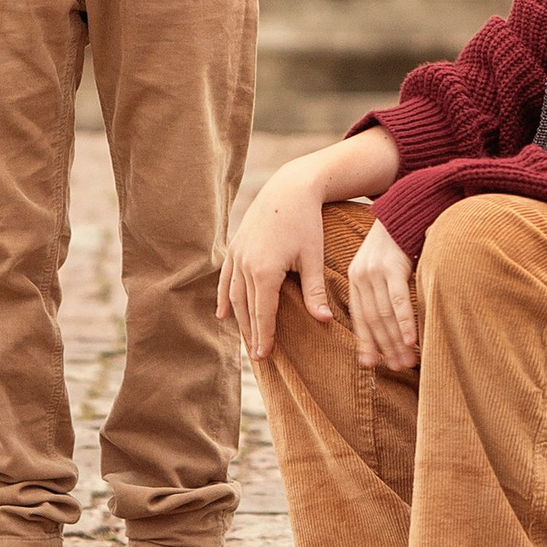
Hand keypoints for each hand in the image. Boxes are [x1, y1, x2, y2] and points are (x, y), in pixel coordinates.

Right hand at [216, 157, 336, 361]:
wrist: (289, 188)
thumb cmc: (306, 222)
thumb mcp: (312, 258)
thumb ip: (314, 292)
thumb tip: (325, 321)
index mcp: (264, 271)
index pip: (263, 313)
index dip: (264, 336)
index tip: (265, 357)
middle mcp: (245, 265)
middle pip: (246, 308)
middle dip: (252, 334)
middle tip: (258, 358)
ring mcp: (237, 255)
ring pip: (234, 295)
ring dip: (239, 320)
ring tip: (246, 341)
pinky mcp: (235, 246)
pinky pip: (225, 278)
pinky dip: (223, 298)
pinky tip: (222, 315)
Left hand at [346, 217, 419, 373]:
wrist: (405, 208)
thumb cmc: (397, 240)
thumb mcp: (379, 264)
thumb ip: (379, 289)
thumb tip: (388, 322)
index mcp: (355, 277)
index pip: (360, 317)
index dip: (366, 342)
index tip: (373, 364)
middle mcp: (361, 275)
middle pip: (373, 320)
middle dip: (386, 347)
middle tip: (398, 368)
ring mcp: (375, 271)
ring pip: (384, 314)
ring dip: (397, 342)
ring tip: (408, 361)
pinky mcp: (393, 266)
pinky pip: (398, 300)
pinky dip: (404, 322)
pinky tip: (411, 340)